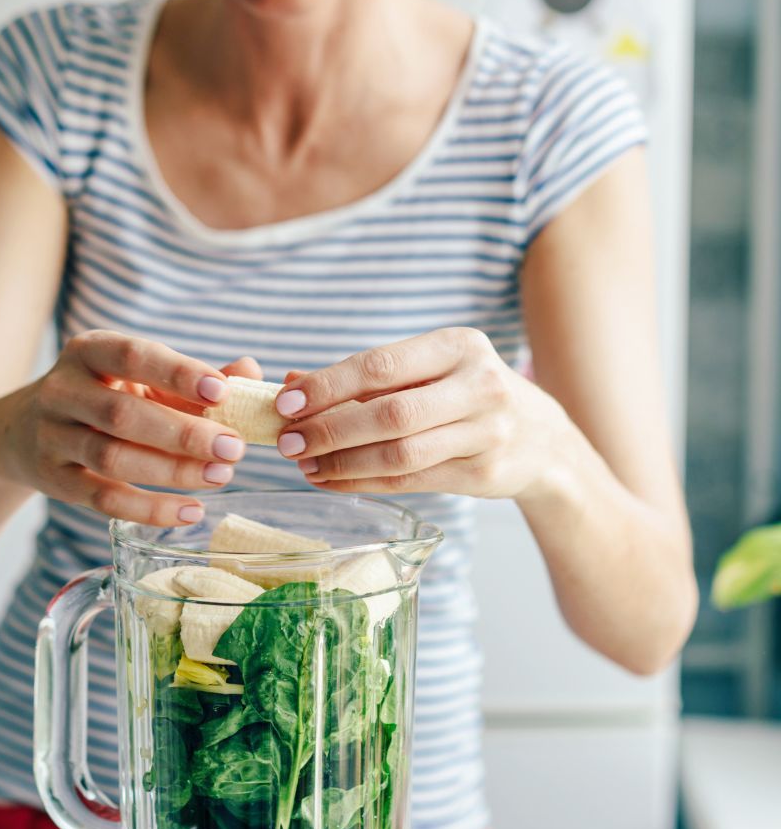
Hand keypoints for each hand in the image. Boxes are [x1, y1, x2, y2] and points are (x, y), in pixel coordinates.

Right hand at [2, 330, 257, 524]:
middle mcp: (63, 390)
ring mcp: (53, 437)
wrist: (25, 431)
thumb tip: (250, 371)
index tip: (221, 390)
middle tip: (233, 448)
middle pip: (124, 413)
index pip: (133, 355)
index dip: (177, 372)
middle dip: (184, 433)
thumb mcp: (140, 378)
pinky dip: (151, 508)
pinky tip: (191, 510)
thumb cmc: (104, 396)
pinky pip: (105, 499)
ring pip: (114, 458)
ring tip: (220, 476)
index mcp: (89, 351)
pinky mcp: (55, 481)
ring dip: (173, 471)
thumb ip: (194, 376)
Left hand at [273, 328, 569, 500]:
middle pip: (389, 413)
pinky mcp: (484, 473)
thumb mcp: (428, 370)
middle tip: (288, 442)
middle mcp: (479, 385)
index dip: (328, 386)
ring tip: (305, 465)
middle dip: (330, 429)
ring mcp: (487, 432)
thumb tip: (290, 383)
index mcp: (459, 345)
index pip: (381, 365)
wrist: (542, 439)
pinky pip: (411, 480)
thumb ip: (365, 375)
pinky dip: (364, 483)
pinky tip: (332, 480)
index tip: (286, 402)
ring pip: (400, 453)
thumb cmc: (466, 395)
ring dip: (343, 462)